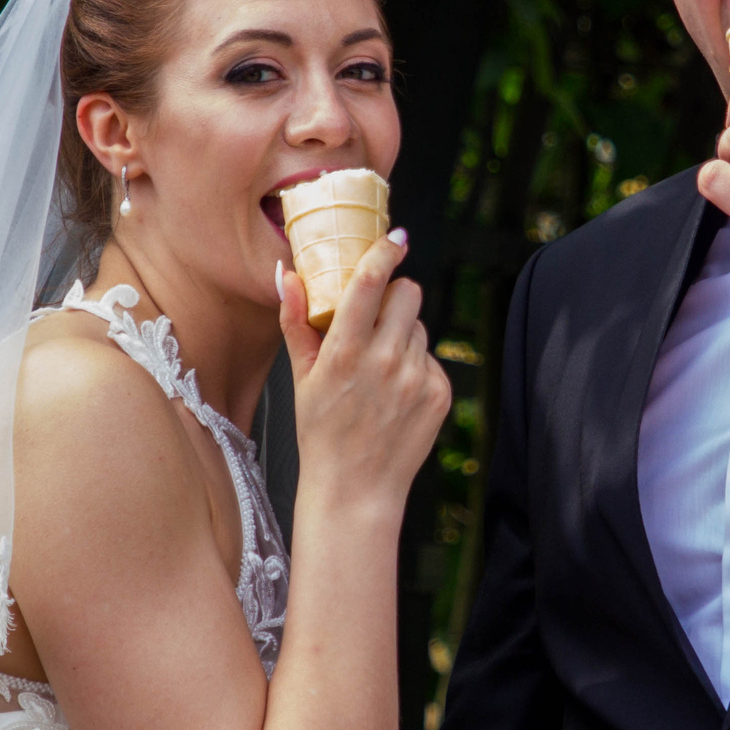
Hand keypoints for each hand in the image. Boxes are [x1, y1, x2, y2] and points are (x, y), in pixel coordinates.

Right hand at [279, 229, 453, 500]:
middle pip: (409, 293)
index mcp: (345, 352)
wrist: (355, 490)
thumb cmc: (322, 432)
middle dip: (395, 295)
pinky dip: (416, 366)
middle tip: (377, 316)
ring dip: (404, 334)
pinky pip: (431, 358)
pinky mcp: (439, 394)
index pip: (371, 282)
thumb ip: (296, 321)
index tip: (393, 238)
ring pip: (420, 326)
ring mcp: (417, 379)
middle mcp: (385, 361)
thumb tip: (289, 274)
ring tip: (380, 368)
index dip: (384, 252)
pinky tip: (395, 393)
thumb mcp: (301, 377)